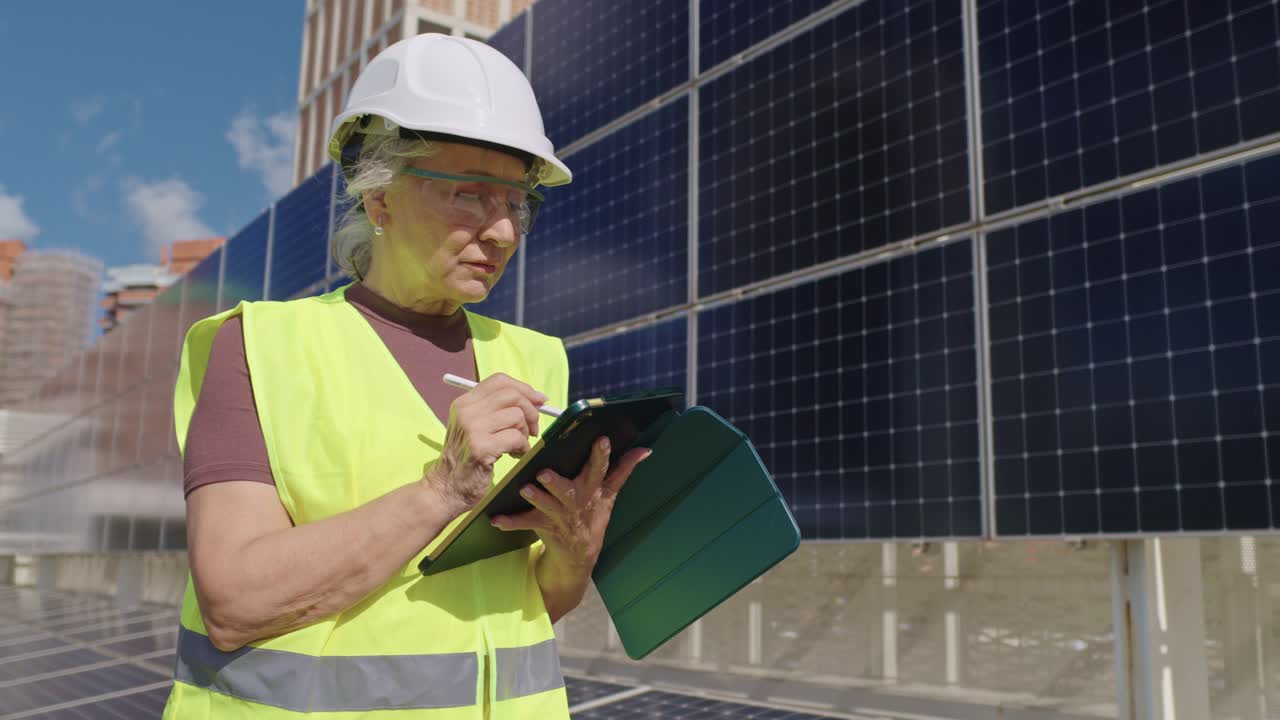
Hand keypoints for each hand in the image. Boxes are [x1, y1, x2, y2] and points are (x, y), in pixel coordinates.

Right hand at [421, 373, 546, 517]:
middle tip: (533, 430)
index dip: (524, 388)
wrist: (446, 488)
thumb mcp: (474, 427)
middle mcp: (466, 411)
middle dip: (531, 411)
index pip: (499, 381)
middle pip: (512, 395)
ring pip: (517, 416)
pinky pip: (516, 438)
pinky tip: (516, 455)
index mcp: (464, 402)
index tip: (539, 401)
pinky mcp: (480, 447)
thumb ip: (497, 410)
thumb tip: (536, 398)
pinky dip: (523, 447)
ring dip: (526, 433)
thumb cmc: (467, 458)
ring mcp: (472, 428)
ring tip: (518, 446)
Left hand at [491, 436, 651, 570]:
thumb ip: (624, 469)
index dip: (601, 456)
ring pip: (548, 507)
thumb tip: (645, 449)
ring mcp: (561, 518)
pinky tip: (496, 519)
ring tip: (524, 489)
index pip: (601, 470)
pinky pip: (526, 525)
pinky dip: (511, 522)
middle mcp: (578, 503)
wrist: (580, 556)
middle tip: (545, 473)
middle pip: (570, 491)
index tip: (601, 440)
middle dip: (558, 483)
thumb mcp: (610, 494)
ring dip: (537, 499)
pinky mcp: (545, 528)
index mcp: (594, 491)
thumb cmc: (593, 515)